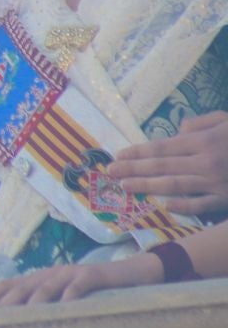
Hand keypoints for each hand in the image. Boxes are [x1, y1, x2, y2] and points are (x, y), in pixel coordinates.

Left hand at [0, 253, 161, 309]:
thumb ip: (47, 309)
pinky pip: (79, 286)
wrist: (133, 273)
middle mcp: (50, 274)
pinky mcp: (93, 276)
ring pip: (45, 287)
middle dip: (0, 301)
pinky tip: (63, 307)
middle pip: (20, 287)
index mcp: (40, 279)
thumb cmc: (96, 292)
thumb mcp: (66, 299)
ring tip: (17, 317)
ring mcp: (71, 273)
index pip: (8, 286)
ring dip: (31, 302)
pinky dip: (70, 295)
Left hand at [111, 112, 227, 214]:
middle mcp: (205, 163)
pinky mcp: (226, 199)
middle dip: (133, 169)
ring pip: (176, 185)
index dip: (139, 152)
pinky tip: (166, 206)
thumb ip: (199, 124)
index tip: (119, 155)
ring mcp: (216, 183)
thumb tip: (177, 132)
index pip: (163, 148)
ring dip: (148, 186)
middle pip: (162, 166)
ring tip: (125, 186)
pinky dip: (185, 206)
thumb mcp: (226, 120)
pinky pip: (203, 205)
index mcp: (204, 142)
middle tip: (111, 171)